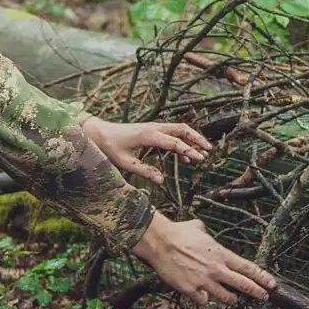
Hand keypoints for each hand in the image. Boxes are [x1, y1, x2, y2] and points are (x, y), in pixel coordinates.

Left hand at [82, 116, 212, 185]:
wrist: (99, 132)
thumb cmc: (110, 147)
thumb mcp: (125, 163)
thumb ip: (145, 172)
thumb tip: (162, 181)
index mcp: (148, 135)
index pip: (173, 142)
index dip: (188, 150)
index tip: (199, 158)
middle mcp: (153, 127)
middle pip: (182, 129)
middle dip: (196, 139)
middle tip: (209, 150)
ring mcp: (153, 127)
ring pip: (179, 129)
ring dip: (192, 139)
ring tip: (203, 153)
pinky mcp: (152, 129)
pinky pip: (171, 133)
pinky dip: (181, 142)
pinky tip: (185, 158)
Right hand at [131, 213, 276, 306]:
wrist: (160, 242)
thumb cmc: (178, 233)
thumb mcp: (198, 228)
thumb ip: (206, 234)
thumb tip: (204, 232)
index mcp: (221, 254)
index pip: (248, 268)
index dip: (262, 277)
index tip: (272, 284)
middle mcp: (216, 269)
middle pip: (243, 285)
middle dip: (257, 292)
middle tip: (264, 297)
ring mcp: (204, 281)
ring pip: (225, 297)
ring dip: (230, 299)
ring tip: (233, 299)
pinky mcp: (191, 290)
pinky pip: (202, 300)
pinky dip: (202, 299)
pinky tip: (200, 295)